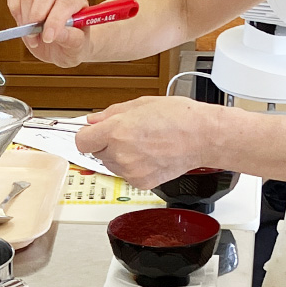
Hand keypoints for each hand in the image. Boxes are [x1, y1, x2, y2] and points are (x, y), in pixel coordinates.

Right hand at [6, 0, 90, 66]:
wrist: (63, 49)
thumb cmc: (73, 46)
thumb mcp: (76, 47)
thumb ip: (70, 39)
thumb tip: (57, 33)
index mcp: (76, 0)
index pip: (65, 3)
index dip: (55, 20)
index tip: (48, 38)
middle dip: (37, 14)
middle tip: (35, 36)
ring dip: (26, 19)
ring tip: (33, 38)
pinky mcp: (26, 0)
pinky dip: (14, 8)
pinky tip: (21, 24)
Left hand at [75, 95, 226, 187]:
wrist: (203, 137)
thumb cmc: (178, 117)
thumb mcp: (140, 104)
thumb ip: (110, 113)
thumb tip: (93, 121)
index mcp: (116, 131)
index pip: (82, 141)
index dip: (88, 136)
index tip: (94, 133)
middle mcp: (120, 153)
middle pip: (97, 153)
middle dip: (107, 144)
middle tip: (130, 134)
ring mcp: (130, 171)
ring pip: (111, 165)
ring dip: (120, 156)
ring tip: (144, 144)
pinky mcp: (140, 182)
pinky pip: (126, 174)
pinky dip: (134, 166)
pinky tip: (150, 155)